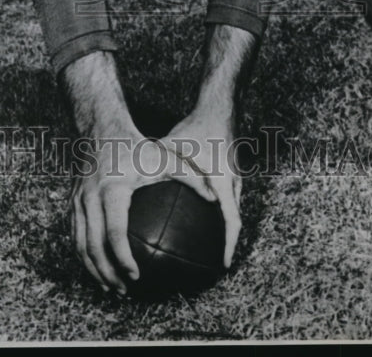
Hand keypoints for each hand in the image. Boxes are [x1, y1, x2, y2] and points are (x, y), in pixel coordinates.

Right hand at [69, 123, 217, 294]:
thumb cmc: (136, 146)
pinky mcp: (72, 202)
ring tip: (110, 287)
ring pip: (79, 244)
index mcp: (112, 190)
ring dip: (93, 269)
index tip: (136, 276)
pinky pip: (74, 235)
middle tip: (124, 290)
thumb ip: (190, 178)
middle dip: (107, 273)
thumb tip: (214, 199)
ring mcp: (78, 201)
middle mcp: (90, 197)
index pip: (114, 232)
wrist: (101, 129)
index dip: (123, 258)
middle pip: (93, 245)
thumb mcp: (164, 159)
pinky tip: (98, 268)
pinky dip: (83, 256)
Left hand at [162, 112, 241, 269]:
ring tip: (210, 246)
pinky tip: (204, 214)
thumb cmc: (198, 124)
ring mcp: (236, 177)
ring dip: (226, 228)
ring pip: (234, 209)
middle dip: (227, 243)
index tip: (222, 266)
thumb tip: (135, 183)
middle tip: (213, 263)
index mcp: (222, 181)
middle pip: (235, 220)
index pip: (231, 221)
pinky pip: (230, 198)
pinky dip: (222, 212)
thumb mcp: (175, 146)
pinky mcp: (233, 171)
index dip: (228, 246)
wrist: (220, 105)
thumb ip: (158, 166)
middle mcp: (234, 183)